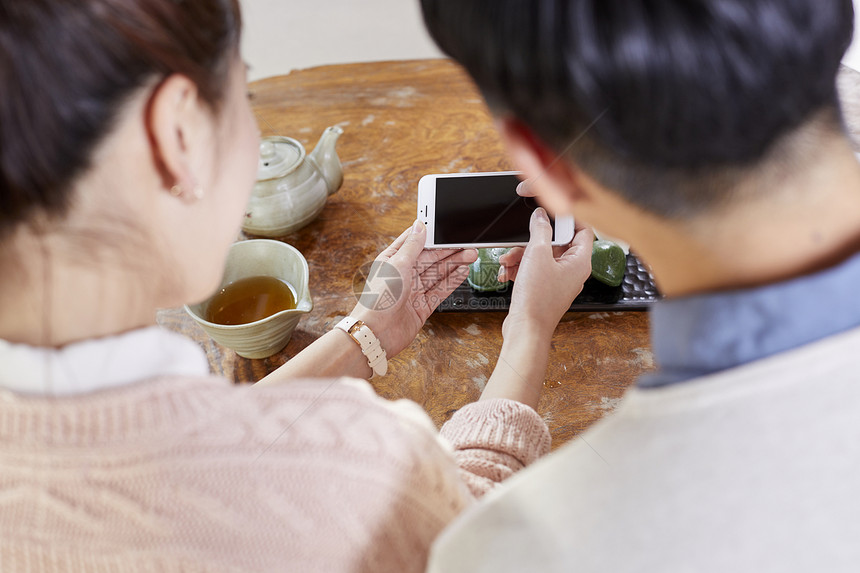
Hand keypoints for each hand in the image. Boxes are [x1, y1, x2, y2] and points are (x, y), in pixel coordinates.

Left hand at [350, 220, 476, 356]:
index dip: (431, 236)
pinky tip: (462, 271)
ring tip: (470, 255)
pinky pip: (440, 290)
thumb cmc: (378, 299)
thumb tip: (419, 225)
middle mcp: (403, 275)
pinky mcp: (421, 307)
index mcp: (392, 261)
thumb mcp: (397, 264)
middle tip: (467, 245)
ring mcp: (413, 291)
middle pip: (430, 259)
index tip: (447, 229)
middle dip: (449, 251)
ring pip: (437, 274)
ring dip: (454, 264)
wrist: (376, 333)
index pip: (414, 243)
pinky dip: (452, 281)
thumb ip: (412, 246)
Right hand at [499, 208, 592, 339]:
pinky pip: (533, 270)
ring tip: (506, 262)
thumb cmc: (537, 299)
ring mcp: (558, 281)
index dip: (568, 219)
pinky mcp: (544, 289)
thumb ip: (540, 230)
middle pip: (555, 243)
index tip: (550, 213)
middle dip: (532, 242)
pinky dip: (519, 269)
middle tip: (519, 244)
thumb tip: (541, 216)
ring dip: (520, 256)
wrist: (525, 329)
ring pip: (540, 257)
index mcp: (580, 262)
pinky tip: (505, 273)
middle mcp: (572, 271)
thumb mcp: (537, 255)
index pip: (583, 230)